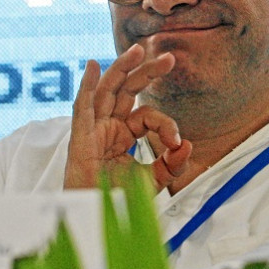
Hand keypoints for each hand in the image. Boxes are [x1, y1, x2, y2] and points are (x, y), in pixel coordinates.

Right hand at [64, 44, 192, 190]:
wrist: (99, 219)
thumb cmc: (119, 200)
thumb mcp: (154, 179)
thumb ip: (172, 163)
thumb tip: (187, 144)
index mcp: (123, 134)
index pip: (148, 116)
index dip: (165, 124)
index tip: (176, 142)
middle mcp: (108, 126)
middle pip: (127, 90)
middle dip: (147, 72)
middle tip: (169, 58)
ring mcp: (93, 130)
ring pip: (107, 91)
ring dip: (121, 68)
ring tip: (138, 49)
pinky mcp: (80, 138)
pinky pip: (83, 107)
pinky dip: (87, 86)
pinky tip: (93, 66)